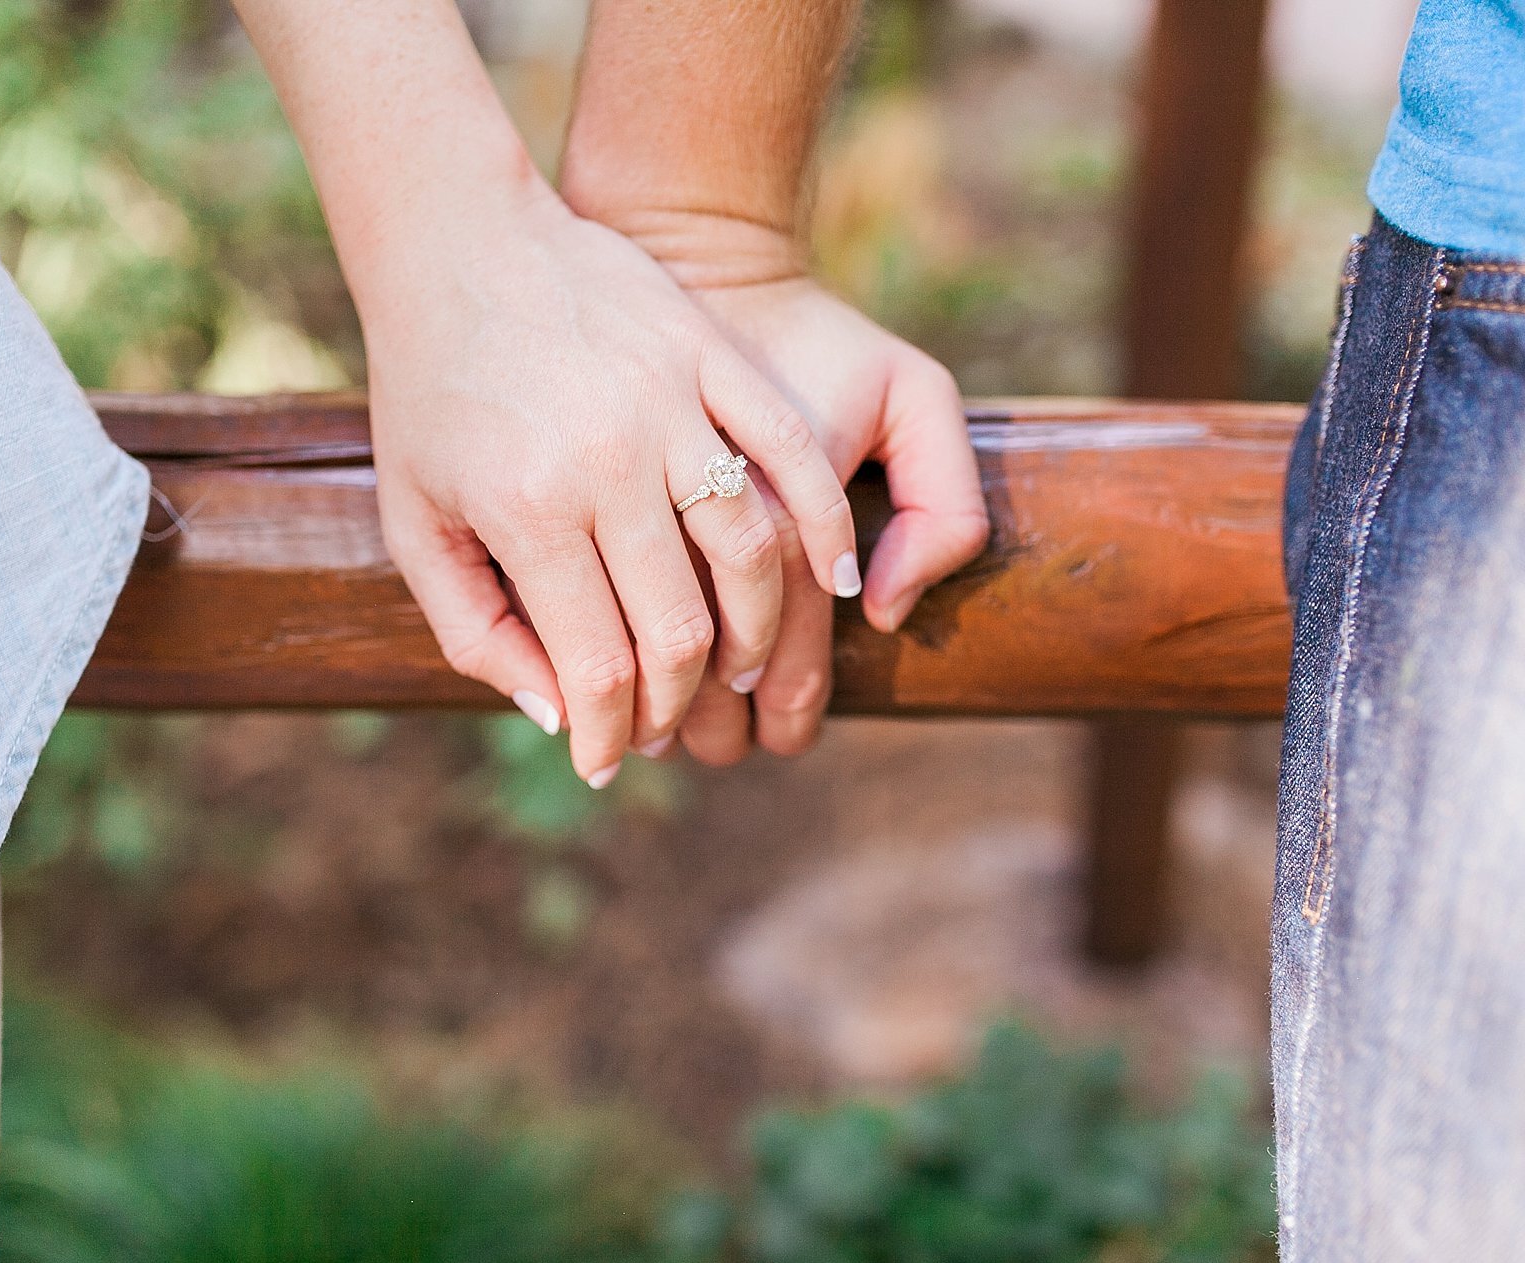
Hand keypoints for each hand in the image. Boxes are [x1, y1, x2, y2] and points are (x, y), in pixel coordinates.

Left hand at [362, 187, 861, 784]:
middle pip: (679, 629)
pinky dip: (823, 529)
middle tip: (662, 727)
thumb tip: (561, 718)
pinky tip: (833, 582)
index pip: (597, 665)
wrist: (458, 242)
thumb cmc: (428, 395)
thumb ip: (476, 632)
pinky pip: (791, 458)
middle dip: (675, 705)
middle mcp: (606, 461)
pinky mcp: (710, 359)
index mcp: (527, 509)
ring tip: (742, 673)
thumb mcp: (414, 522)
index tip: (605, 758)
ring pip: (749, 555)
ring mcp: (669, 404)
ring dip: (757, 637)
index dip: (607, 732)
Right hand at [604, 226, 988, 763]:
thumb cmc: (817, 336)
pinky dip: (590, 646)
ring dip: (654, 705)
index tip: (785, 737)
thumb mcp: (916, 394)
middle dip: (716, 729)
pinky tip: (601, 672)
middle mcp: (706, 514)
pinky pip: (581, 596)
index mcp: (788, 508)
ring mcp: (632, 502)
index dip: (790, 706)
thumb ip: (951, 504)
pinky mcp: (573, 492)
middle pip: (711, 666)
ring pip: (643, 646)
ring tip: (665, 734)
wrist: (689, 249)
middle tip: (721, 751)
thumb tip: (879, 612)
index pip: (793, 652)